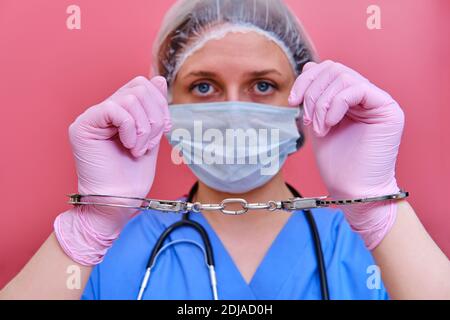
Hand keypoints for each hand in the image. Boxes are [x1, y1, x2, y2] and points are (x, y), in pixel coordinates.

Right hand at [54, 76, 171, 264]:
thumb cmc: (133, 176)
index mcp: (120, 112)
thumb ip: (154, 109)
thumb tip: (158, 78)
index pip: (143, 86)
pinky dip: (131, 129)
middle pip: (139, 86)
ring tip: (139, 149)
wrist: (118, 201)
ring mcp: (92, 117)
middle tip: (150, 142)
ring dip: (145, 128)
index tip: (165, 129)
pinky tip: (129, 146)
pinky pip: (115, 109)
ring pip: (130, 98)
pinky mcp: (83, 126)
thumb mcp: (152, 137)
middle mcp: (103, 111)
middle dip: (155, 115)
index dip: (160, 104)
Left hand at [289, 60, 404, 249]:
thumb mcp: (317, 122)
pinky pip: (357, 90)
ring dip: (321, 104)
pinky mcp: (388, 110)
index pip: (327, 70)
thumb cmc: (336, 162)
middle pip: (334, 69)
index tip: (292, 102)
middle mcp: (366, 96)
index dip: (306, 80)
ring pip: (343, 77)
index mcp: (350, 98)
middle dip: (312, 92)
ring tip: (319, 128)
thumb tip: (309, 66)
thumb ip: (314, 97)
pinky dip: (335, 105)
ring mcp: (378, 101)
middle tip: (306, 118)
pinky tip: (329, 125)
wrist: (352, 189)